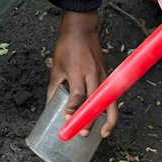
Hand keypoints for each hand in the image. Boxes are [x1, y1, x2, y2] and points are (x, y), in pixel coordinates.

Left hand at [48, 10, 117, 137]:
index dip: (73, 109)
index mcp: (78, 71)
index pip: (78, 95)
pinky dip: (110, 108)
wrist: (81, 28)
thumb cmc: (68, 45)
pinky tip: (106, 118)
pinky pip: (111, 95)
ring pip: (110, 100)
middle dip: (91, 120)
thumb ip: (53, 89)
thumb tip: (50, 107)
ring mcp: (103, 74)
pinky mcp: (108, 74)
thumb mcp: (56, 68)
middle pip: (96, 101)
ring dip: (108, 118)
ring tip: (104, 132)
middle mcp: (94, 73)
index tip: (67, 119)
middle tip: (83, 133)